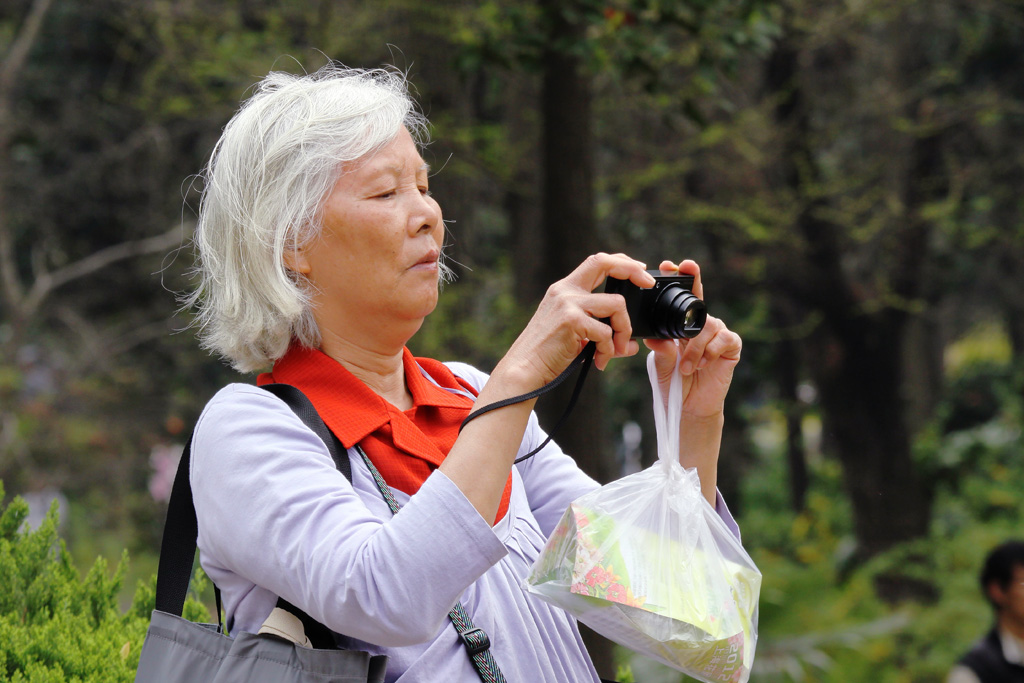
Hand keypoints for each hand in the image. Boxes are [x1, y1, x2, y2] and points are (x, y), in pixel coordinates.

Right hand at [495, 253, 654, 393]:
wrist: (524, 370)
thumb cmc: (548, 356)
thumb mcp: (577, 337)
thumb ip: (602, 334)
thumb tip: (632, 345)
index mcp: (564, 290)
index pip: (596, 262)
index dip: (621, 262)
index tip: (641, 270)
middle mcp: (565, 291)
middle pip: (605, 263)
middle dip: (633, 270)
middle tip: (648, 284)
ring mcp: (567, 303)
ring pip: (616, 304)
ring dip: (623, 331)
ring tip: (615, 352)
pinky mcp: (571, 320)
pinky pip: (606, 332)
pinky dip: (609, 349)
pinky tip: (599, 362)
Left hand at [644, 260, 741, 418]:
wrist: (690, 408)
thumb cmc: (674, 384)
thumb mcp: (660, 366)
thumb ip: (660, 350)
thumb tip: (655, 337)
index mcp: (682, 325)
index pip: (682, 299)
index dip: (680, 280)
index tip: (668, 264)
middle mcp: (701, 326)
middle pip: (699, 302)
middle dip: (694, 282)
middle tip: (688, 267)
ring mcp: (717, 335)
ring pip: (708, 325)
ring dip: (694, 347)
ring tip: (685, 367)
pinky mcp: (731, 348)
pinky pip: (724, 339)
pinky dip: (711, 350)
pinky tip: (702, 364)